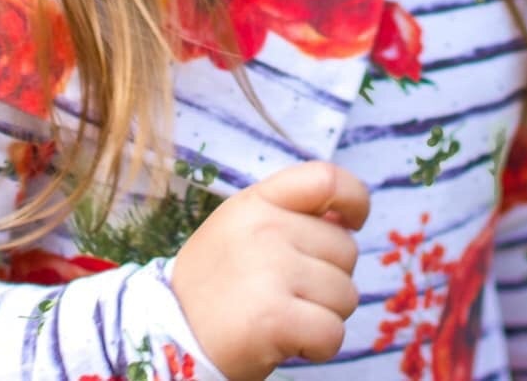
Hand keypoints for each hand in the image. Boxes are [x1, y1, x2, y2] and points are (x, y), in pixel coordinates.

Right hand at [170, 160, 368, 380]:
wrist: (172, 338)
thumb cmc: (217, 287)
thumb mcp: (241, 231)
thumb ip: (291, 216)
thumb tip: (348, 218)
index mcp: (255, 202)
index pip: (326, 178)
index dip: (355, 199)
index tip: (351, 224)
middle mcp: (263, 228)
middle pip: (346, 250)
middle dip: (329, 280)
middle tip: (286, 294)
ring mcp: (270, 270)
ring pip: (346, 295)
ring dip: (323, 315)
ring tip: (282, 316)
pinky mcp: (276, 317)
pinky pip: (333, 333)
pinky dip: (318, 347)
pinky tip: (286, 342)